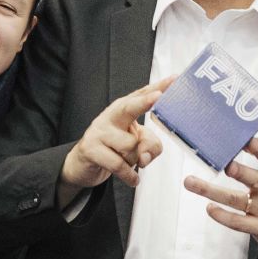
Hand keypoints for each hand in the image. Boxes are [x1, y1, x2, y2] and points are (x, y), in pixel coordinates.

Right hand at [60, 76, 171, 194]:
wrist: (83, 164)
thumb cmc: (113, 149)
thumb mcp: (137, 145)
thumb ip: (149, 146)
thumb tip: (144, 157)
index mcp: (123, 109)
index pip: (142, 95)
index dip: (158, 87)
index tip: (174, 79)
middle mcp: (110, 116)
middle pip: (130, 107)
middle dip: (145, 101)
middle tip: (159, 96)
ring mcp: (99, 131)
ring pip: (131, 146)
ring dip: (134, 160)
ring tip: (127, 161)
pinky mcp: (91, 149)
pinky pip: (119, 164)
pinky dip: (129, 175)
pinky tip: (132, 179)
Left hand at [184, 135, 257, 256]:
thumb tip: (242, 137)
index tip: (247, 140)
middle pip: (253, 179)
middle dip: (239, 171)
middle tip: (226, 165)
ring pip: (235, 200)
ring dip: (211, 191)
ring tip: (191, 182)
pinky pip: (237, 222)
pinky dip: (221, 215)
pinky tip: (209, 208)